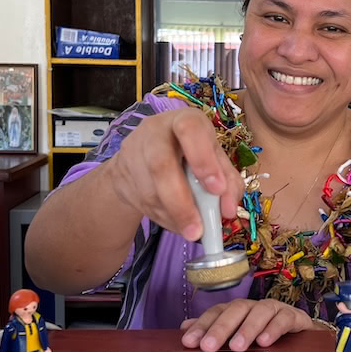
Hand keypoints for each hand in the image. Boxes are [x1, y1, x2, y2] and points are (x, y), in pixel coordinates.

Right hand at [105, 108, 244, 241]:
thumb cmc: (189, 153)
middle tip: (197, 231)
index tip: (216, 189)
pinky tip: (175, 221)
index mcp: (185, 120)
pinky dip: (163, 219)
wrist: (146, 156)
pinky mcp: (122, 173)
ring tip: (191, 229)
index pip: (190, 130)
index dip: (203, 160)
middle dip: (181, 202)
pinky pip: (142, 203)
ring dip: (173, 216)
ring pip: (150, 191)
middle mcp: (155, 131)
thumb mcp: (213, 158)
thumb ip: (228, 180)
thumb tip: (228, 209)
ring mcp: (135, 152)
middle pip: (161, 165)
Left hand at [180, 299, 314, 351]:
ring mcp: (275, 309)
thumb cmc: (266, 335)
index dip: (202, 326)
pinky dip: (274, 329)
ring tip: (237, 347)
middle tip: (208, 347)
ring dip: (247, 329)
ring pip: (259, 312)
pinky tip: (265, 342)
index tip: (189, 342)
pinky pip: (284, 319)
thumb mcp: (238, 336)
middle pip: (235, 310)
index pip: (217, 313)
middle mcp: (254, 307)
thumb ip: (213, 331)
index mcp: (238, 311)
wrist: (302, 336)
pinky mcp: (294, 317)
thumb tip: (185, 328)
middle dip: (220, 328)